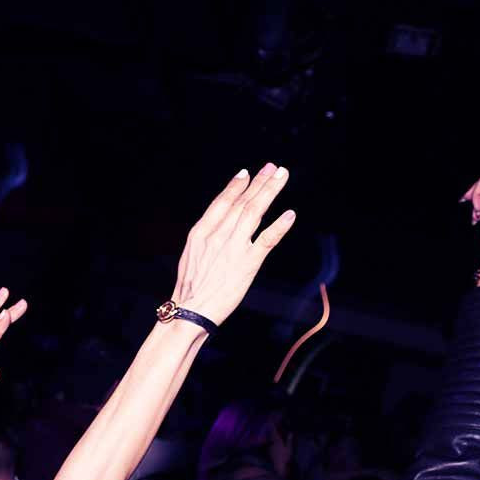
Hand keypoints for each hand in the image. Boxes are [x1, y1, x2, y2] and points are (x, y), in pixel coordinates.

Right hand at [171, 163, 294, 324]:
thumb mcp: (190, 256)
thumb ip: (206, 239)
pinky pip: (267, 240)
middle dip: (258, 183)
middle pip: (242, 203)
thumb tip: (217, 227)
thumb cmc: (190, 289)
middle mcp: (217, 235)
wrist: (191, 312)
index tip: (246, 174)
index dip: (235, 187)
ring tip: (281, 177)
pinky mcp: (248, 263)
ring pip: (254, 212)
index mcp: (201, 233)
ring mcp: (233, 248)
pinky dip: (279, 226)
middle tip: (272, 168)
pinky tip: (289, 214)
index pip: (221, 203)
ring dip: (269, 192)